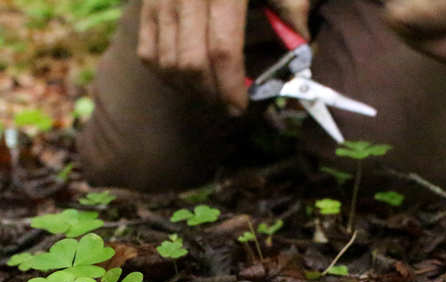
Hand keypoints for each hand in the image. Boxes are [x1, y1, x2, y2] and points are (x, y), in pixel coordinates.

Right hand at [137, 0, 309, 113]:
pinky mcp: (145, 4)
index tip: (241, 106)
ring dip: (189, 90)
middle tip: (228, 107)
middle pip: (190, 63)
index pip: (221, 49)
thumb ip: (290, 4)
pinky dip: (165, 75)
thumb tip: (300, 43)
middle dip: (211, 94)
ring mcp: (160, 0)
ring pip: (166, 63)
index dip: (230, 85)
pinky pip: (147, 53)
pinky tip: (186, 81)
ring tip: (210, 97)